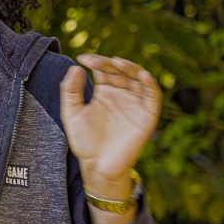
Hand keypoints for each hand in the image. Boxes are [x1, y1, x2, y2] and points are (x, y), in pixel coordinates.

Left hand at [60, 55, 160, 198]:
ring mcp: (135, 103)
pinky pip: (153, 96)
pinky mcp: (147, 115)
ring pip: (138, 78)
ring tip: (118, 62)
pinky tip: (142, 75)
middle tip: (97, 62)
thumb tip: (76, 67)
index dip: (96, 60)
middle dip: (110, 63)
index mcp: (105, 92)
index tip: (82, 58)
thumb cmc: (84, 141)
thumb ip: (70, 90)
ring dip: (131, 68)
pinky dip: (151, 84)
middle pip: (121, 70)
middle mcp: (122, 94)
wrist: (97, 165)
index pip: (104, 69)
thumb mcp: (71, 113)